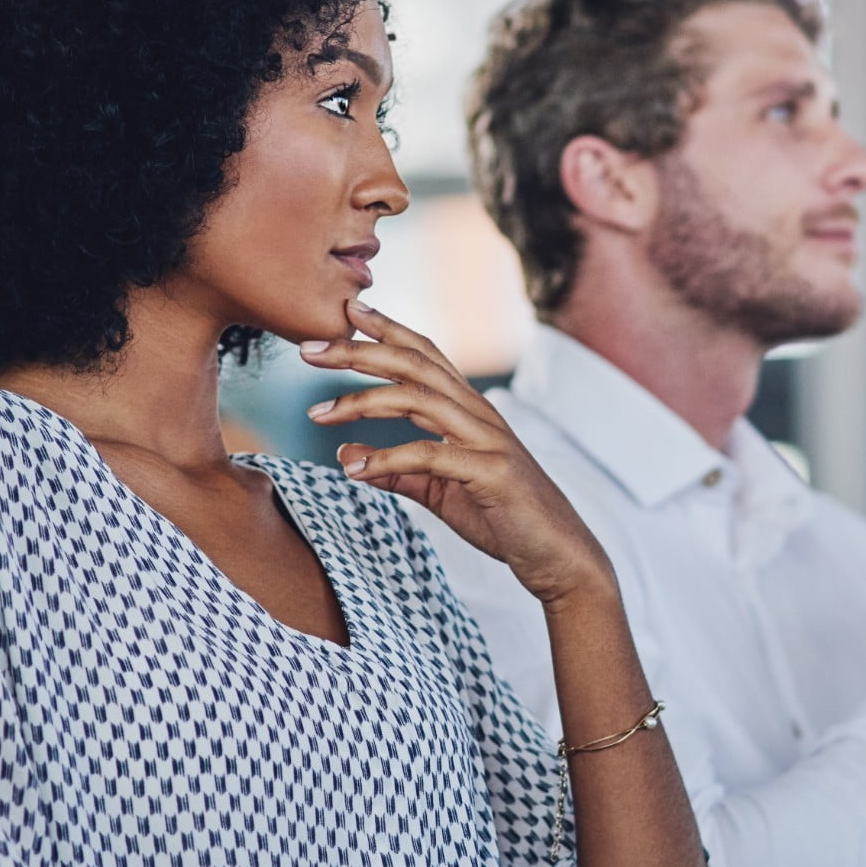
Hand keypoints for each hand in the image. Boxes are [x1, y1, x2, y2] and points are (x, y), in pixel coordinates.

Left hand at [302, 300, 612, 607]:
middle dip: (358, 351)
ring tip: (318, 415)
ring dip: (362, 402)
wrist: (557, 555)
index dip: (386, 329)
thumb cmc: (501, 516)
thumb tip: (345, 454)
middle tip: (308, 350)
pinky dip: (387, 459)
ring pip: (418, 399)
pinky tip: (353, 469)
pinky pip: (429, 455)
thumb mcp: (437, 490)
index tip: (347, 311)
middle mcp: (478, 414)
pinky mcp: (490, 472)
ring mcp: (487, 439)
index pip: (423, 355)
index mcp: (468, 410)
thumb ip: (395, 470)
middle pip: (413, 365)